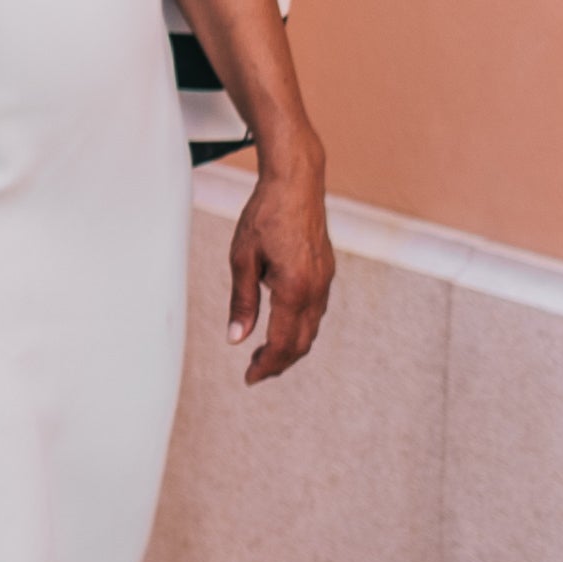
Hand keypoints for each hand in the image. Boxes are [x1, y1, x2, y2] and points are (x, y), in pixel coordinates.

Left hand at [227, 151, 334, 382]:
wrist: (297, 182)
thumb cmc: (265, 215)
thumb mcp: (242, 258)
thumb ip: (242, 301)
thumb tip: (236, 339)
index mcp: (294, 289)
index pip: (283, 343)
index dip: (266, 366)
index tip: (249, 379)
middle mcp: (316, 289)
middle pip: (302, 343)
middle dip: (279, 363)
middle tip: (254, 372)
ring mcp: (325, 280)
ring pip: (311, 329)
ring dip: (290, 347)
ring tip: (264, 354)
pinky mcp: (326, 271)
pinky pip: (316, 311)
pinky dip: (299, 327)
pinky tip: (280, 325)